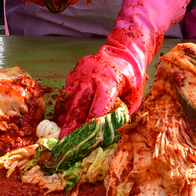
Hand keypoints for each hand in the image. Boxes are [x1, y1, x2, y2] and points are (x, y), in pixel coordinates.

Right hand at [50, 0, 186, 131]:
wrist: (124, 51)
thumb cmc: (132, 76)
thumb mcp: (135, 95)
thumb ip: (124, 114)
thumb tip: (114, 134)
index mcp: (108, 85)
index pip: (96, 112)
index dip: (90, 130)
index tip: (85, 144)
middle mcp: (90, 80)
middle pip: (78, 108)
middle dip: (70, 128)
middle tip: (64, 144)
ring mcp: (79, 76)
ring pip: (67, 101)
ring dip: (64, 118)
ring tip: (60, 134)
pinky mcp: (73, 74)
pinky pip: (65, 93)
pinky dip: (63, 107)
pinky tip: (62, 119)